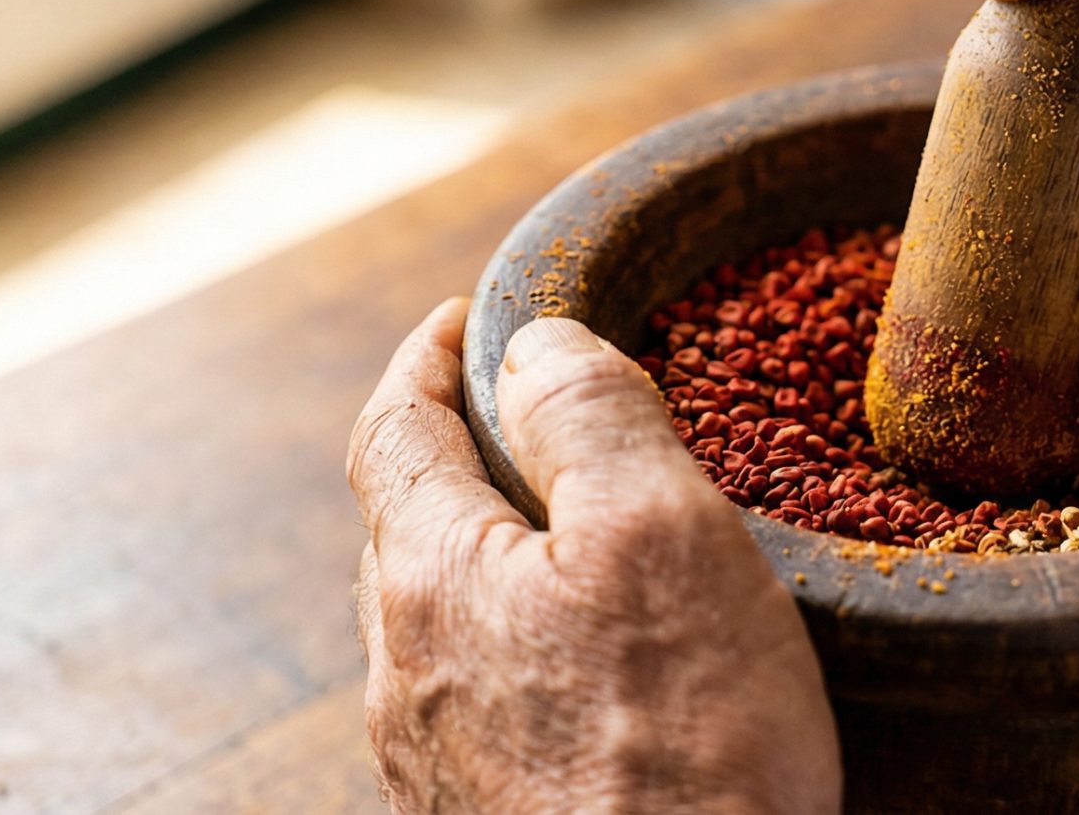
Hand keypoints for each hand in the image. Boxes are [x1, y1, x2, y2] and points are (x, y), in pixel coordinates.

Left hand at [347, 300, 837, 814]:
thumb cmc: (682, 750)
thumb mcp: (661, 533)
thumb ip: (592, 416)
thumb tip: (533, 341)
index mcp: (433, 578)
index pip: (395, 429)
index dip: (432, 357)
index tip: (473, 317)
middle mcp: (405, 672)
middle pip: (408, 526)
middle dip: (463, 457)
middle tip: (536, 418)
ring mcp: (435, 760)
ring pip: (441, 623)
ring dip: (492, 558)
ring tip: (577, 537)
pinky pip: (479, 703)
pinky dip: (519, 646)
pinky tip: (593, 672)